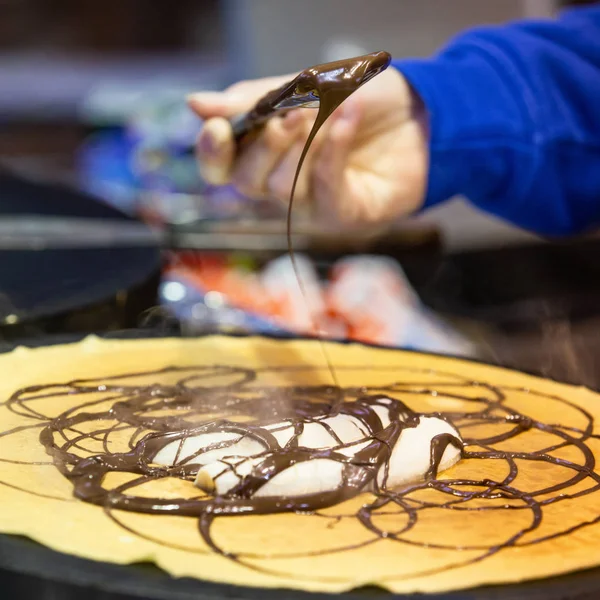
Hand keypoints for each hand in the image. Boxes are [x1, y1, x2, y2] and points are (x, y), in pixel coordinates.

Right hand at [188, 67, 428, 226]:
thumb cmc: (359, 98)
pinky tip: (348, 119)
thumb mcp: (302, 88)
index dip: (212, 153)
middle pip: (245, 184)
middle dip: (264, 146)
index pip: (220, 168)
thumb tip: (194, 103)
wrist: (420, 111)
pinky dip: (333, 151)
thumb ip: (252, 100)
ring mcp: (312, 203)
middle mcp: (281, 184)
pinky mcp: (343, 215)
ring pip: (283, 188)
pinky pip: (324, 191)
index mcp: (264, 153)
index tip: (219, 127)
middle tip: (289, 114)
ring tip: (333, 108)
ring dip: (306, 143)